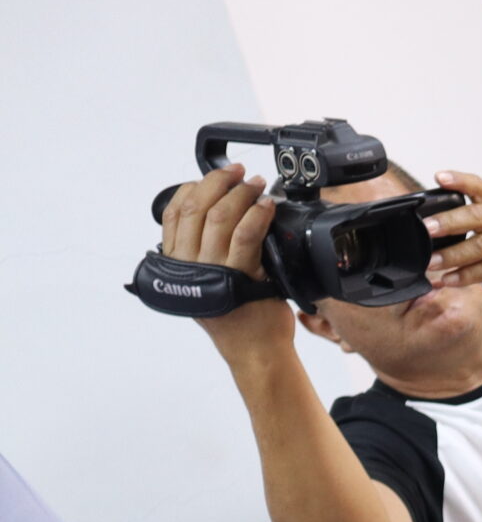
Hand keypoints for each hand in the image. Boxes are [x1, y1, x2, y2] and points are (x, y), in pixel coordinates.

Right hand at [159, 163, 293, 361]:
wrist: (255, 349)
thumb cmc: (239, 314)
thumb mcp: (210, 280)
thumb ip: (203, 252)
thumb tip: (213, 214)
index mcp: (177, 263)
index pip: (174, 213)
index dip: (192, 188)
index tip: (212, 177)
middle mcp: (189, 266)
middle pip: (195, 208)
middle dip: (217, 182)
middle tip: (238, 172)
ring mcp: (214, 271)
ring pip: (219, 217)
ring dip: (239, 194)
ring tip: (255, 184)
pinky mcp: (241, 276)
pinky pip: (246, 235)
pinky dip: (256, 214)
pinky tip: (266, 205)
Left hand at [420, 171, 481, 300]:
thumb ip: (475, 221)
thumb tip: (433, 223)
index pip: (480, 186)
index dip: (460, 180)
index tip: (440, 177)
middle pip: (478, 216)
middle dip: (449, 222)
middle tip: (427, 228)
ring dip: (454, 255)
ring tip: (432, 263)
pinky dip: (466, 276)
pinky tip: (450, 279)